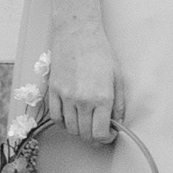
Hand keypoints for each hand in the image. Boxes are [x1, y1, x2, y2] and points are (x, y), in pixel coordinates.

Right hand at [44, 29, 122, 144]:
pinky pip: (56, 118)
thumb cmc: (100, 52)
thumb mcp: (118, 77)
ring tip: (87, 123)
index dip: (106, 139)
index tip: (109, 135)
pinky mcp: (53, 91)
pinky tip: (72, 118)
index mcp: (102, 98)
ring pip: (70, 129)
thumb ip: (119, 104)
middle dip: (95, 138)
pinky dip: (64, 123)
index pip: (101, 133)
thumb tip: (118, 123)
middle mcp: (82, 101)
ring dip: (80, 131)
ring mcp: (65, 97)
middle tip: (100, 131)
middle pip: (85, 134)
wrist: (77, 33)